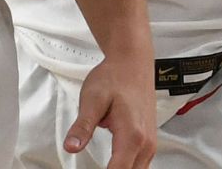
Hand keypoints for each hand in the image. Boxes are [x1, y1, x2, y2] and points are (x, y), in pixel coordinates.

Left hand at [66, 52, 155, 168]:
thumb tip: (71, 146)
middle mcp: (145, 143)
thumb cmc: (115, 77)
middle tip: (91, 168)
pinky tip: (114, 167)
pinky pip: (141, 166)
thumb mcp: (92, 99)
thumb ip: (82, 126)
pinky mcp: (149, 141)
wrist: (132, 63)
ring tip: (103, 167)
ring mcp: (150, 143)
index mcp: (132, 135)